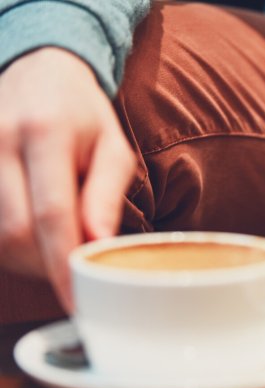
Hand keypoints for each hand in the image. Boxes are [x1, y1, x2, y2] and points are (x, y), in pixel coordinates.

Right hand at [0, 48, 136, 310]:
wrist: (36, 69)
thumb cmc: (82, 115)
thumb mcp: (112, 147)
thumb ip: (106, 195)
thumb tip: (98, 245)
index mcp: (45, 133)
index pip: (51, 214)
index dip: (63, 264)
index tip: (77, 299)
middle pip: (13, 232)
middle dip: (45, 265)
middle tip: (73, 273)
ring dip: (26, 258)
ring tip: (55, 248)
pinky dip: (7, 245)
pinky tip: (30, 236)